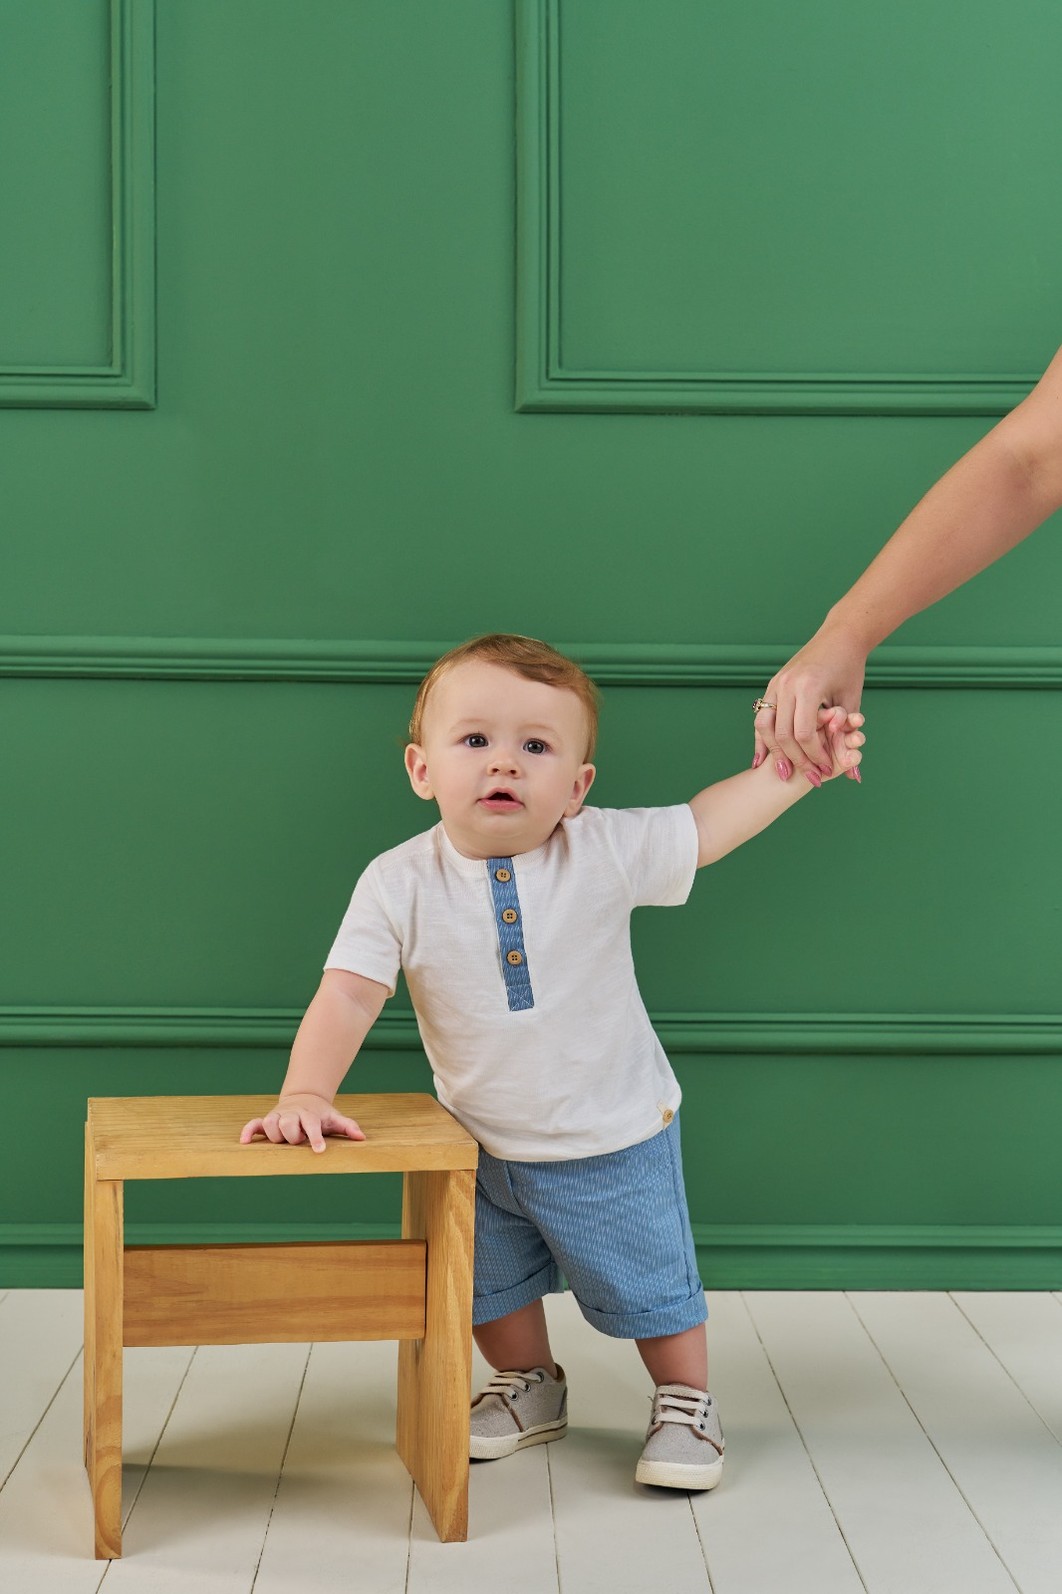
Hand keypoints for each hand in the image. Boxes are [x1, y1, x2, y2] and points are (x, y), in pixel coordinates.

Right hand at [239, 1092, 365, 1153]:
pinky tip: (245, 1142)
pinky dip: (248, 1132)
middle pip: (288, 1124)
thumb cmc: (320, 1114)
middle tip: (299, 1141)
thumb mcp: (335, 1118)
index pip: (312, 1125)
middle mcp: (292, 1114)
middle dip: (293, 1135)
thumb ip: (348, 1126)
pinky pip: (253, 1124)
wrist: (304, 1098)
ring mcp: (278, 1116)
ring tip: (281, 1142)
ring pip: (270, 1123)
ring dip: (274, 1134)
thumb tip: (361, 1138)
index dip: (315, 1137)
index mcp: (309, 1115)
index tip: (319, 1150)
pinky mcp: (266, 1121)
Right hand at [753, 631, 867, 780]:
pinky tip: (760, 759)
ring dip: (773, 753)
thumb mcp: (852, 702)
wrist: (840, 635)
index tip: (826, 771)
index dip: (814, 756)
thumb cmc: (850, 667)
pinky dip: (761, 738)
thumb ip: (847, 738)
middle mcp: (787, 684)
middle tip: (811, 779)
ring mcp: (776, 683)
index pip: (803, 733)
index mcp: (809, 687)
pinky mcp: (773, 684)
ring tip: (782, 773)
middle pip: (782, 734)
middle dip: (796, 760)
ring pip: (765, 726)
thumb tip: (853, 774)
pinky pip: (762, 716)